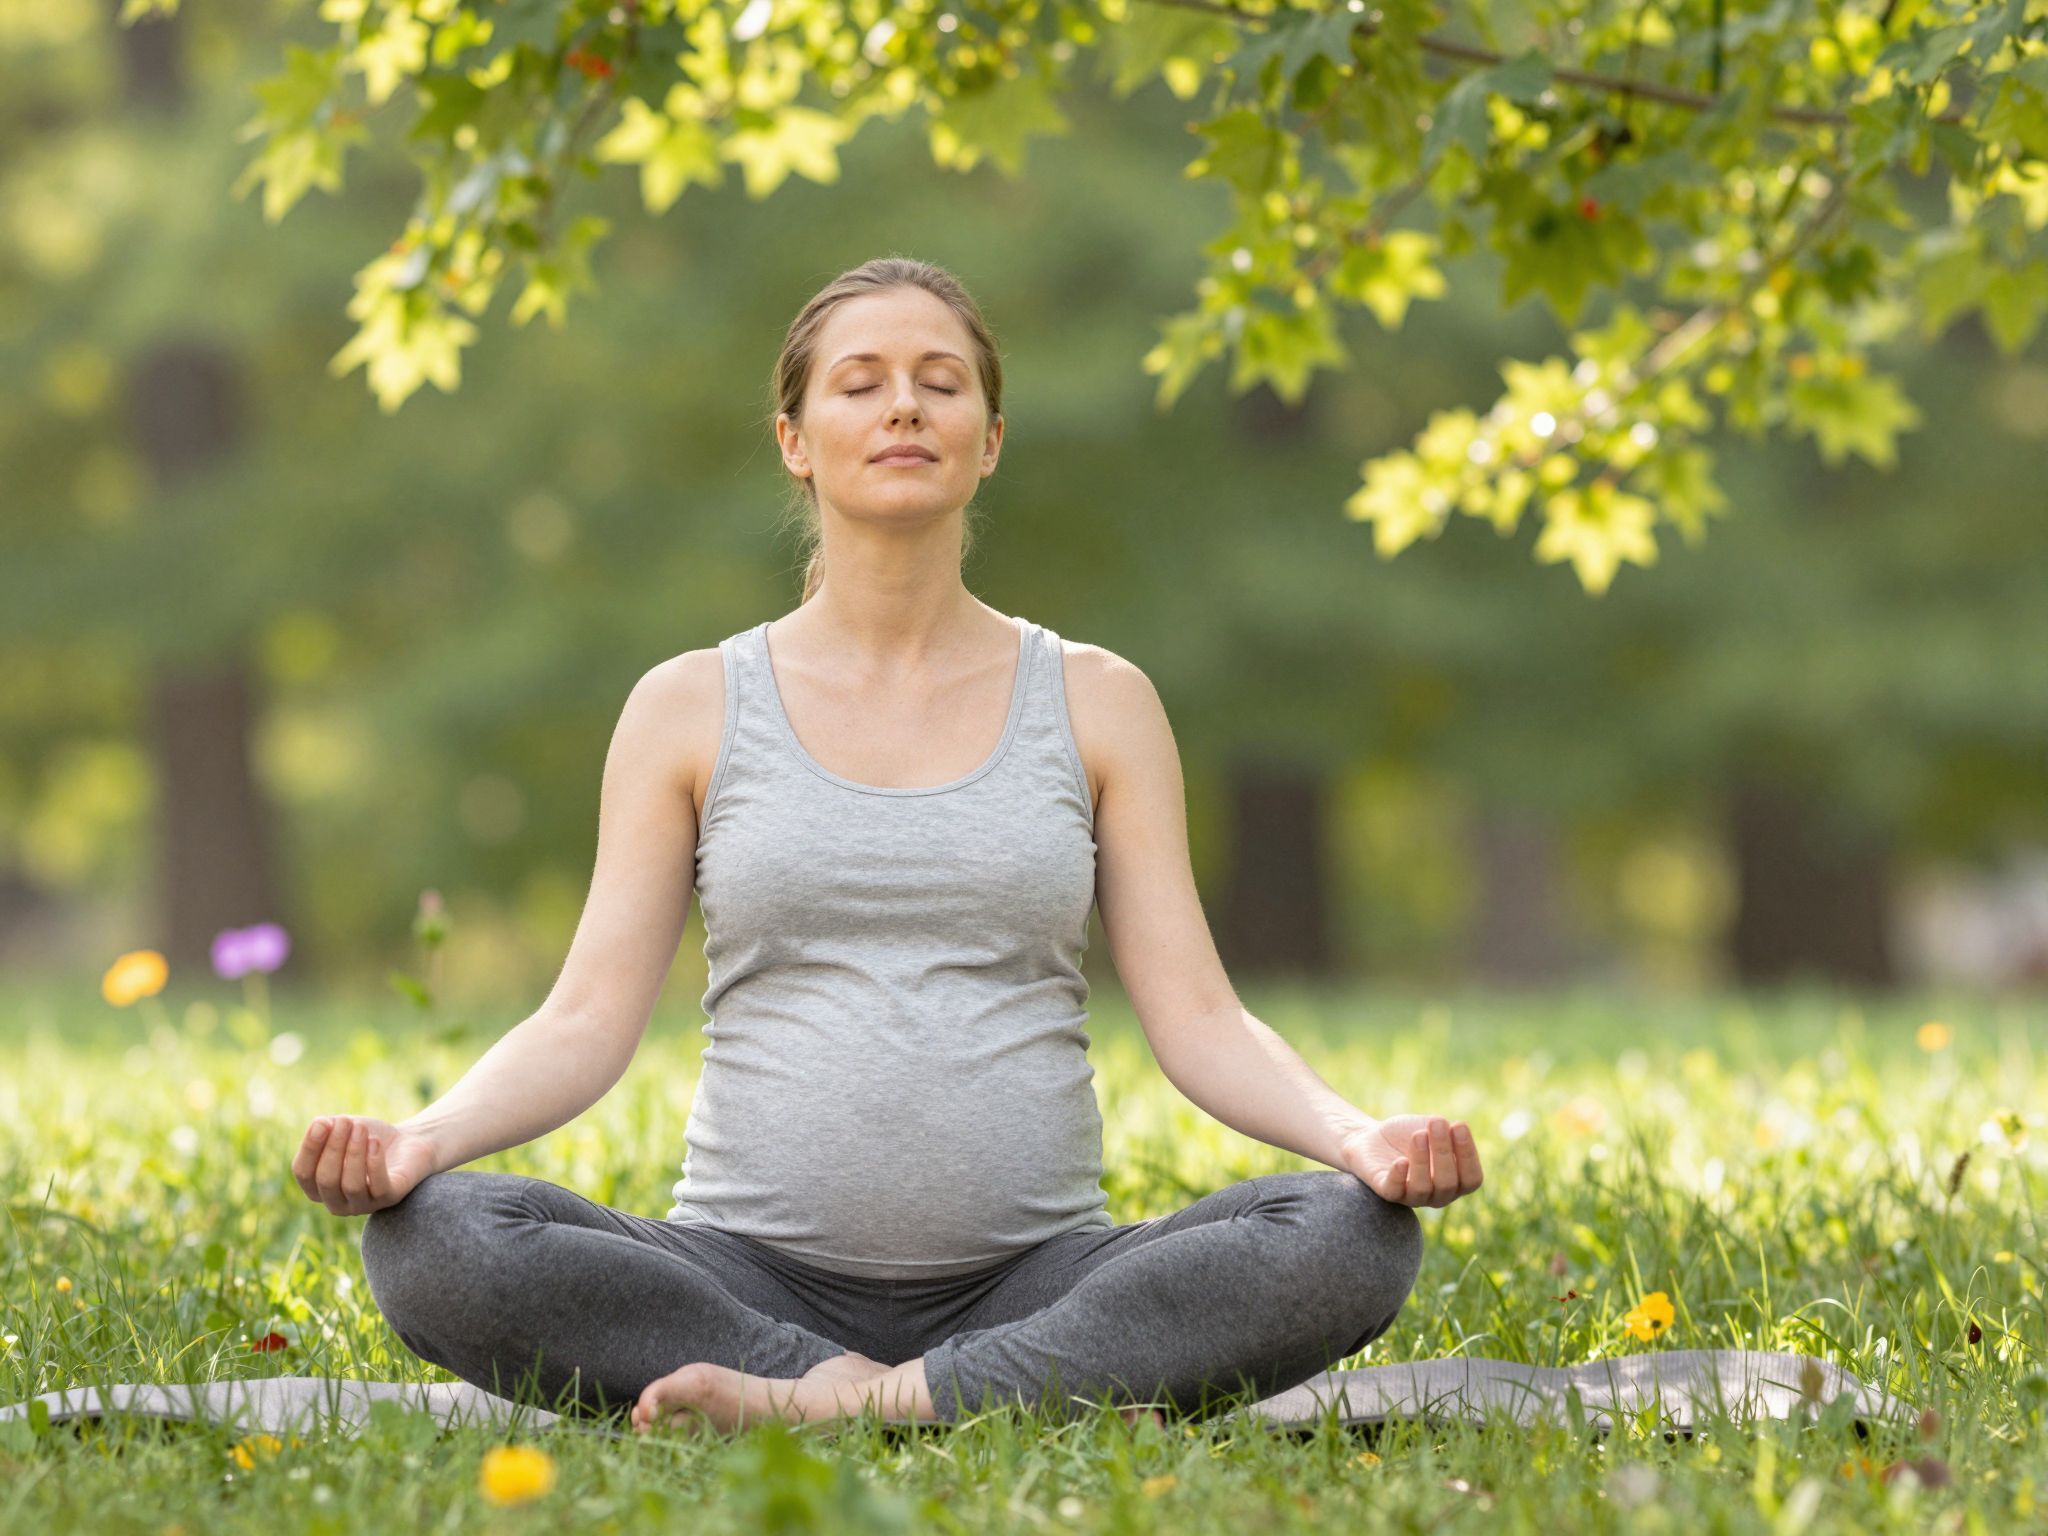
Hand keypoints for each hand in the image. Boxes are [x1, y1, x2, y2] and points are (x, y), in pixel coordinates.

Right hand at [290, 1115, 437, 1215]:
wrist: (408, 1141)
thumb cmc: (368, 1137)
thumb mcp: (343, 1128)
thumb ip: (326, 1128)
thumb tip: (319, 1124)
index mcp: (317, 1187)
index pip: (303, 1173)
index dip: (310, 1148)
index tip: (322, 1122)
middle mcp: (336, 1203)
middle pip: (326, 1180)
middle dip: (334, 1148)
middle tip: (346, 1122)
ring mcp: (363, 1205)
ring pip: (352, 1185)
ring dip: (355, 1153)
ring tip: (362, 1129)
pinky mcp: (389, 1199)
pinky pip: (378, 1187)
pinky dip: (375, 1163)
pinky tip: (375, 1142)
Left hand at [1337, 1114, 1482, 1207]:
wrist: (1374, 1136)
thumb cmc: (1410, 1134)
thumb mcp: (1432, 1129)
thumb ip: (1446, 1131)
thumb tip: (1454, 1129)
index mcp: (1456, 1182)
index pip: (1472, 1179)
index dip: (1468, 1154)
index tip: (1459, 1125)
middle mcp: (1437, 1195)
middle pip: (1447, 1183)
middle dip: (1443, 1151)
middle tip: (1436, 1123)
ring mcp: (1412, 1197)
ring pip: (1422, 1188)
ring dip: (1422, 1160)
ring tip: (1418, 1135)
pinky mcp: (1388, 1192)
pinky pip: (1395, 1191)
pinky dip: (1399, 1177)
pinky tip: (1401, 1161)